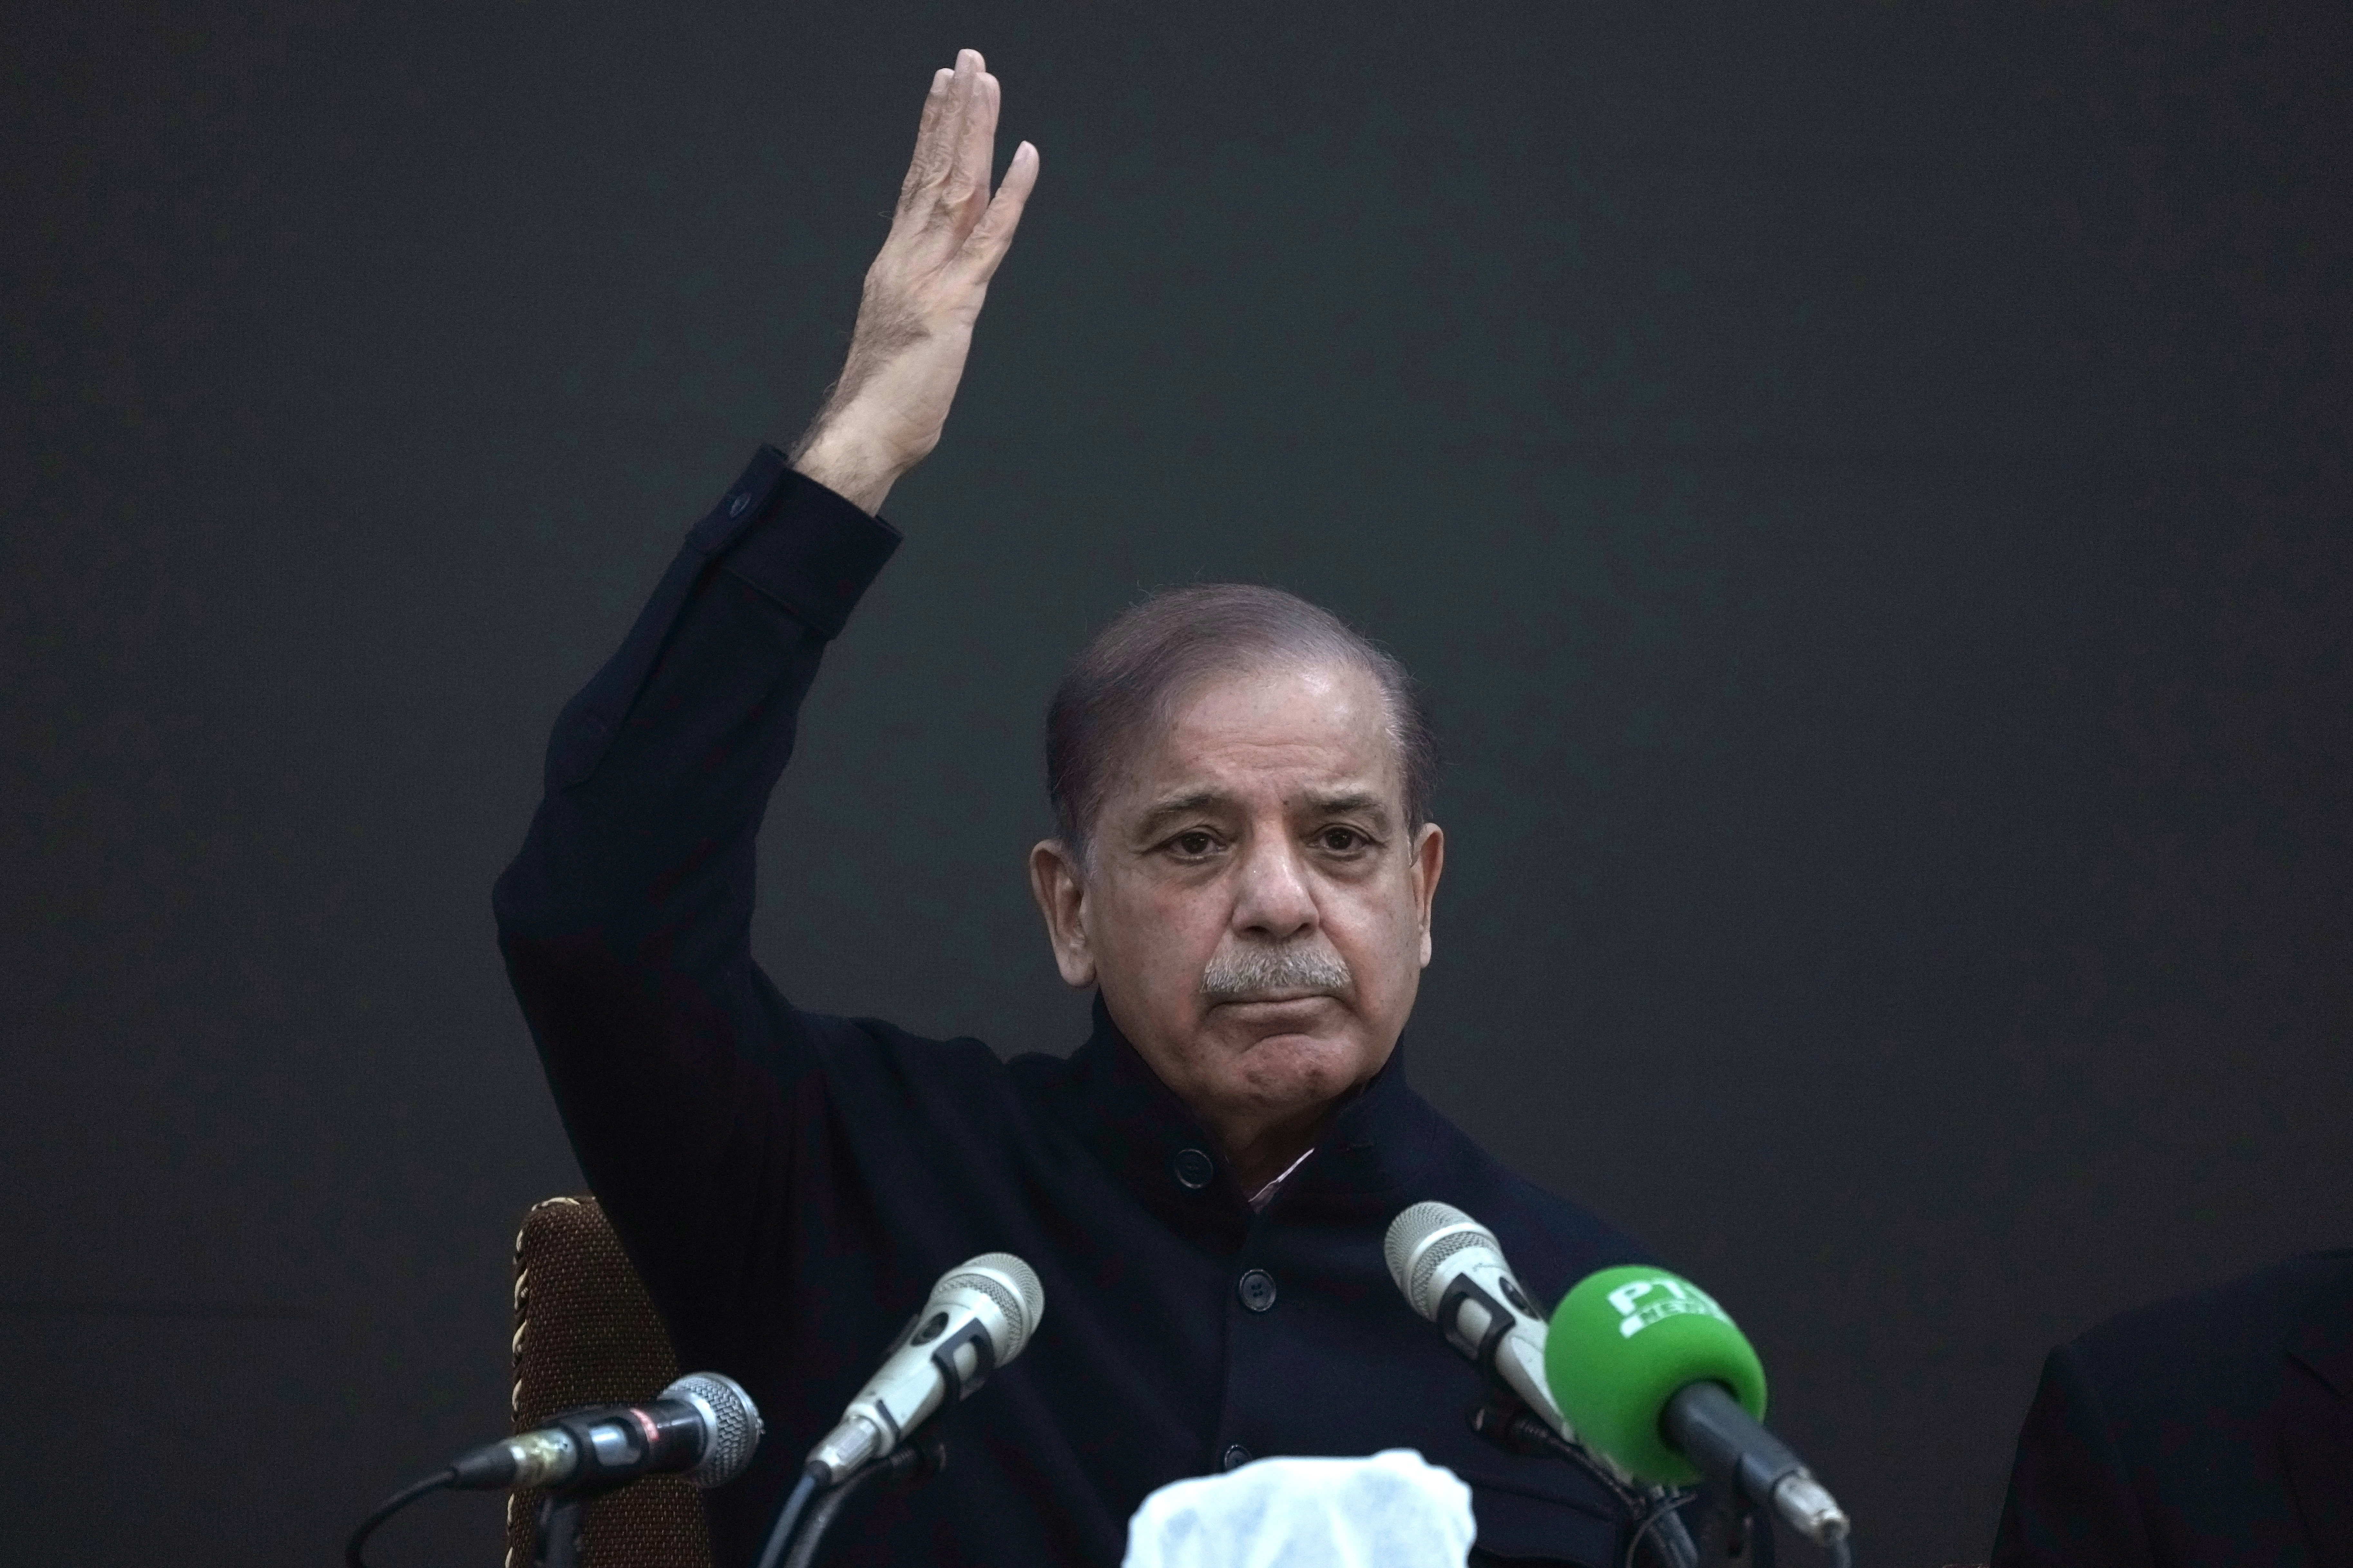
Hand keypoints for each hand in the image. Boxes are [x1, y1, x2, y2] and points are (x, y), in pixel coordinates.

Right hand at [791, 49, 1037, 513]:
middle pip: (935, 168)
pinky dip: (1013, 194)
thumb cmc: (881, 398)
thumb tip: (930, 297)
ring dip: (975, 130)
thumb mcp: (900, 334)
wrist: (862, 432)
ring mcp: (931, 275)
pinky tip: (1027, 153)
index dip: (931, 132)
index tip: (943, 89)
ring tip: (985, 80)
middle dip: (953, 110)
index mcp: (893, 262)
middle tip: (967, 60)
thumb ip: (916, 302)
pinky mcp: (957, 303)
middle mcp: (907, 256)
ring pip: (958, 186)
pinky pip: (990, 238)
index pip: (915, 182)